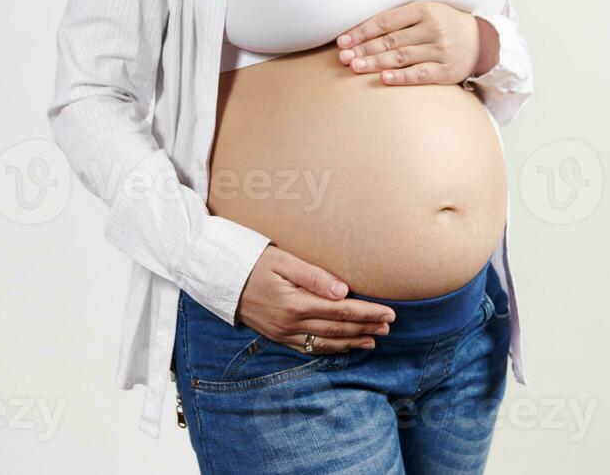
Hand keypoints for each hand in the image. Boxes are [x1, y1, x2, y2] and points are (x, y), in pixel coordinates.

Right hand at [235, 246, 395, 353]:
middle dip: (366, 328)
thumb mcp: (284, 261)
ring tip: (374, 339)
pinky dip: (330, 349)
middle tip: (389, 326)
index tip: (389, 313)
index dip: (367, 313)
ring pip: (325, 342)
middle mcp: (290, 323)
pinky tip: (344, 347)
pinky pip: (308, 348)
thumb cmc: (254, 261)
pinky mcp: (277, 336)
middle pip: (337, 329)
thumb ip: (314, 276)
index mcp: (295, 303)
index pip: (341, 311)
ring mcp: (283, 333)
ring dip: (352, 342)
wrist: (220, 277)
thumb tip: (343, 291)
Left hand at [335, 0, 498, 85]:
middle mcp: (433, 29)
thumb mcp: (427, 11)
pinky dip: (401, 77)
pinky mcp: (446, 71)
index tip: (343, 40)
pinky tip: (384, 78)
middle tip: (343, 57)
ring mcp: (440, 51)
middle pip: (391, 40)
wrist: (483, 41)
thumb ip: (400, 17)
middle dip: (364, 49)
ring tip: (355, 67)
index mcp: (425, 9)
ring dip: (375, 63)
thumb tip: (362, 29)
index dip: (362, 31)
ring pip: (401, 57)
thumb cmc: (446, 24)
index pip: (386, 21)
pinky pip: (420, 75)